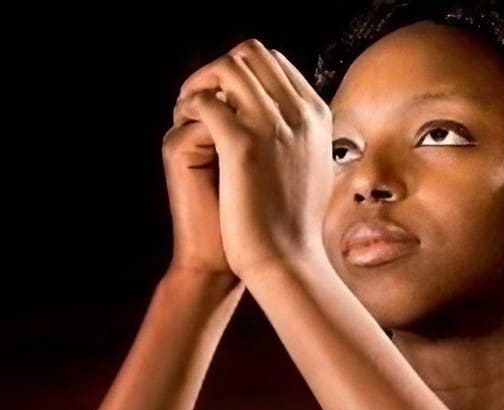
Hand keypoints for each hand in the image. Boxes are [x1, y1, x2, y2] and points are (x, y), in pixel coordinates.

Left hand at [174, 39, 333, 279]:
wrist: (287, 261)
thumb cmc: (296, 227)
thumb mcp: (315, 172)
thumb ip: (304, 141)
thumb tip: (296, 124)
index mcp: (318, 118)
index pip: (275, 64)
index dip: (243, 74)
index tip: (224, 99)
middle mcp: (299, 114)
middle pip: (252, 54)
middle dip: (219, 70)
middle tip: (200, 98)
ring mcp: (272, 127)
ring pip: (228, 67)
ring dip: (201, 82)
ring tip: (188, 110)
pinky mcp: (242, 146)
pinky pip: (207, 101)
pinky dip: (190, 106)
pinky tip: (184, 127)